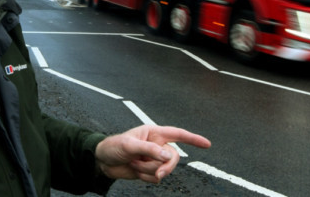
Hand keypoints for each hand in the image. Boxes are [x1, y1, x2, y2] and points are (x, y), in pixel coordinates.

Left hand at [95, 125, 210, 182]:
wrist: (102, 161)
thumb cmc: (113, 146)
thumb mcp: (129, 145)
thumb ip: (149, 149)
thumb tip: (167, 155)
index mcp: (154, 133)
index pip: (177, 134)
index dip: (193, 139)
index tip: (207, 144)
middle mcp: (156, 145)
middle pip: (173, 157)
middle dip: (166, 166)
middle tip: (158, 173)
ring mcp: (153, 159)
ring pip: (164, 169)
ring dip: (149, 170)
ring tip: (134, 163)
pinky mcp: (149, 170)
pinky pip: (156, 178)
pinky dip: (146, 177)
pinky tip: (135, 171)